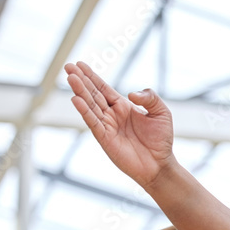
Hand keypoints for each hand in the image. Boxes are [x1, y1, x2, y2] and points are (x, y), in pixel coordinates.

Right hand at [65, 61, 175, 187]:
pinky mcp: (105, 139)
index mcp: (122, 106)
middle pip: (93, 94)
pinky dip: (84, 111)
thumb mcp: (161, 111)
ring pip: (90, 106)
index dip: (91, 76)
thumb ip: (149, 97)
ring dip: (80, 92)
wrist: (160, 164)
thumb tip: (131, 94)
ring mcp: (107, 126)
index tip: (79, 64)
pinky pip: (93, 123)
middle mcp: (112, 114)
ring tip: (71, 78)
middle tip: (68, 67)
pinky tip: (76, 100)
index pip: (103, 88)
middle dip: (80, 80)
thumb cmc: (161, 139)